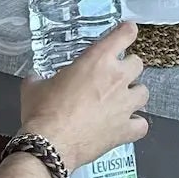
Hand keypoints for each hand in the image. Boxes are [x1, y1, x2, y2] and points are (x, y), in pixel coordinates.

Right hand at [21, 20, 149, 168]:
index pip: (125, 34)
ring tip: (122, 101)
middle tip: (113, 76)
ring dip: (134, 94)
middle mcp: (116, 78)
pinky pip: (142, 124)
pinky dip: (135, 125)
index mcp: (97, 60)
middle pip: (137, 63)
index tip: (126, 32)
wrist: (49, 145)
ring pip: (144, 92)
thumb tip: (35, 79)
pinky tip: (126, 126)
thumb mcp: (34, 87)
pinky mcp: (125, 130)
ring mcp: (124, 105)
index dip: (127, 32)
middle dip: (127, 68)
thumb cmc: (42, 112)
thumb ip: (39, 78)